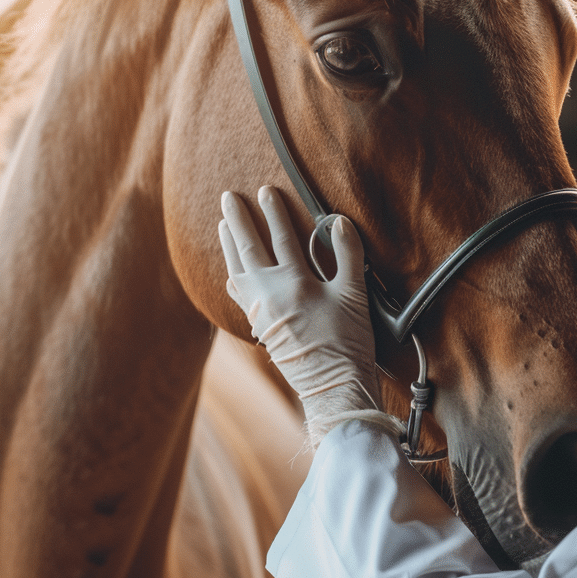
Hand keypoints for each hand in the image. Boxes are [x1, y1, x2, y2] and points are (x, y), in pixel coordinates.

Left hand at [219, 187, 397, 445]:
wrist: (333, 386)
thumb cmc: (347, 342)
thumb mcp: (354, 295)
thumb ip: (347, 255)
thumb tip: (339, 222)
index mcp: (294, 282)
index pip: (281, 238)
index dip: (274, 212)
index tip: (266, 192)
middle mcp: (270, 294)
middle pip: (248, 249)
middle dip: (238, 220)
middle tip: (227, 198)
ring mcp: (260, 312)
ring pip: (237, 270)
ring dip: (228, 245)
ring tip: (222, 226)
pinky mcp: (260, 327)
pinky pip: (238, 294)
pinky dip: (233, 275)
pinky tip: (232, 272)